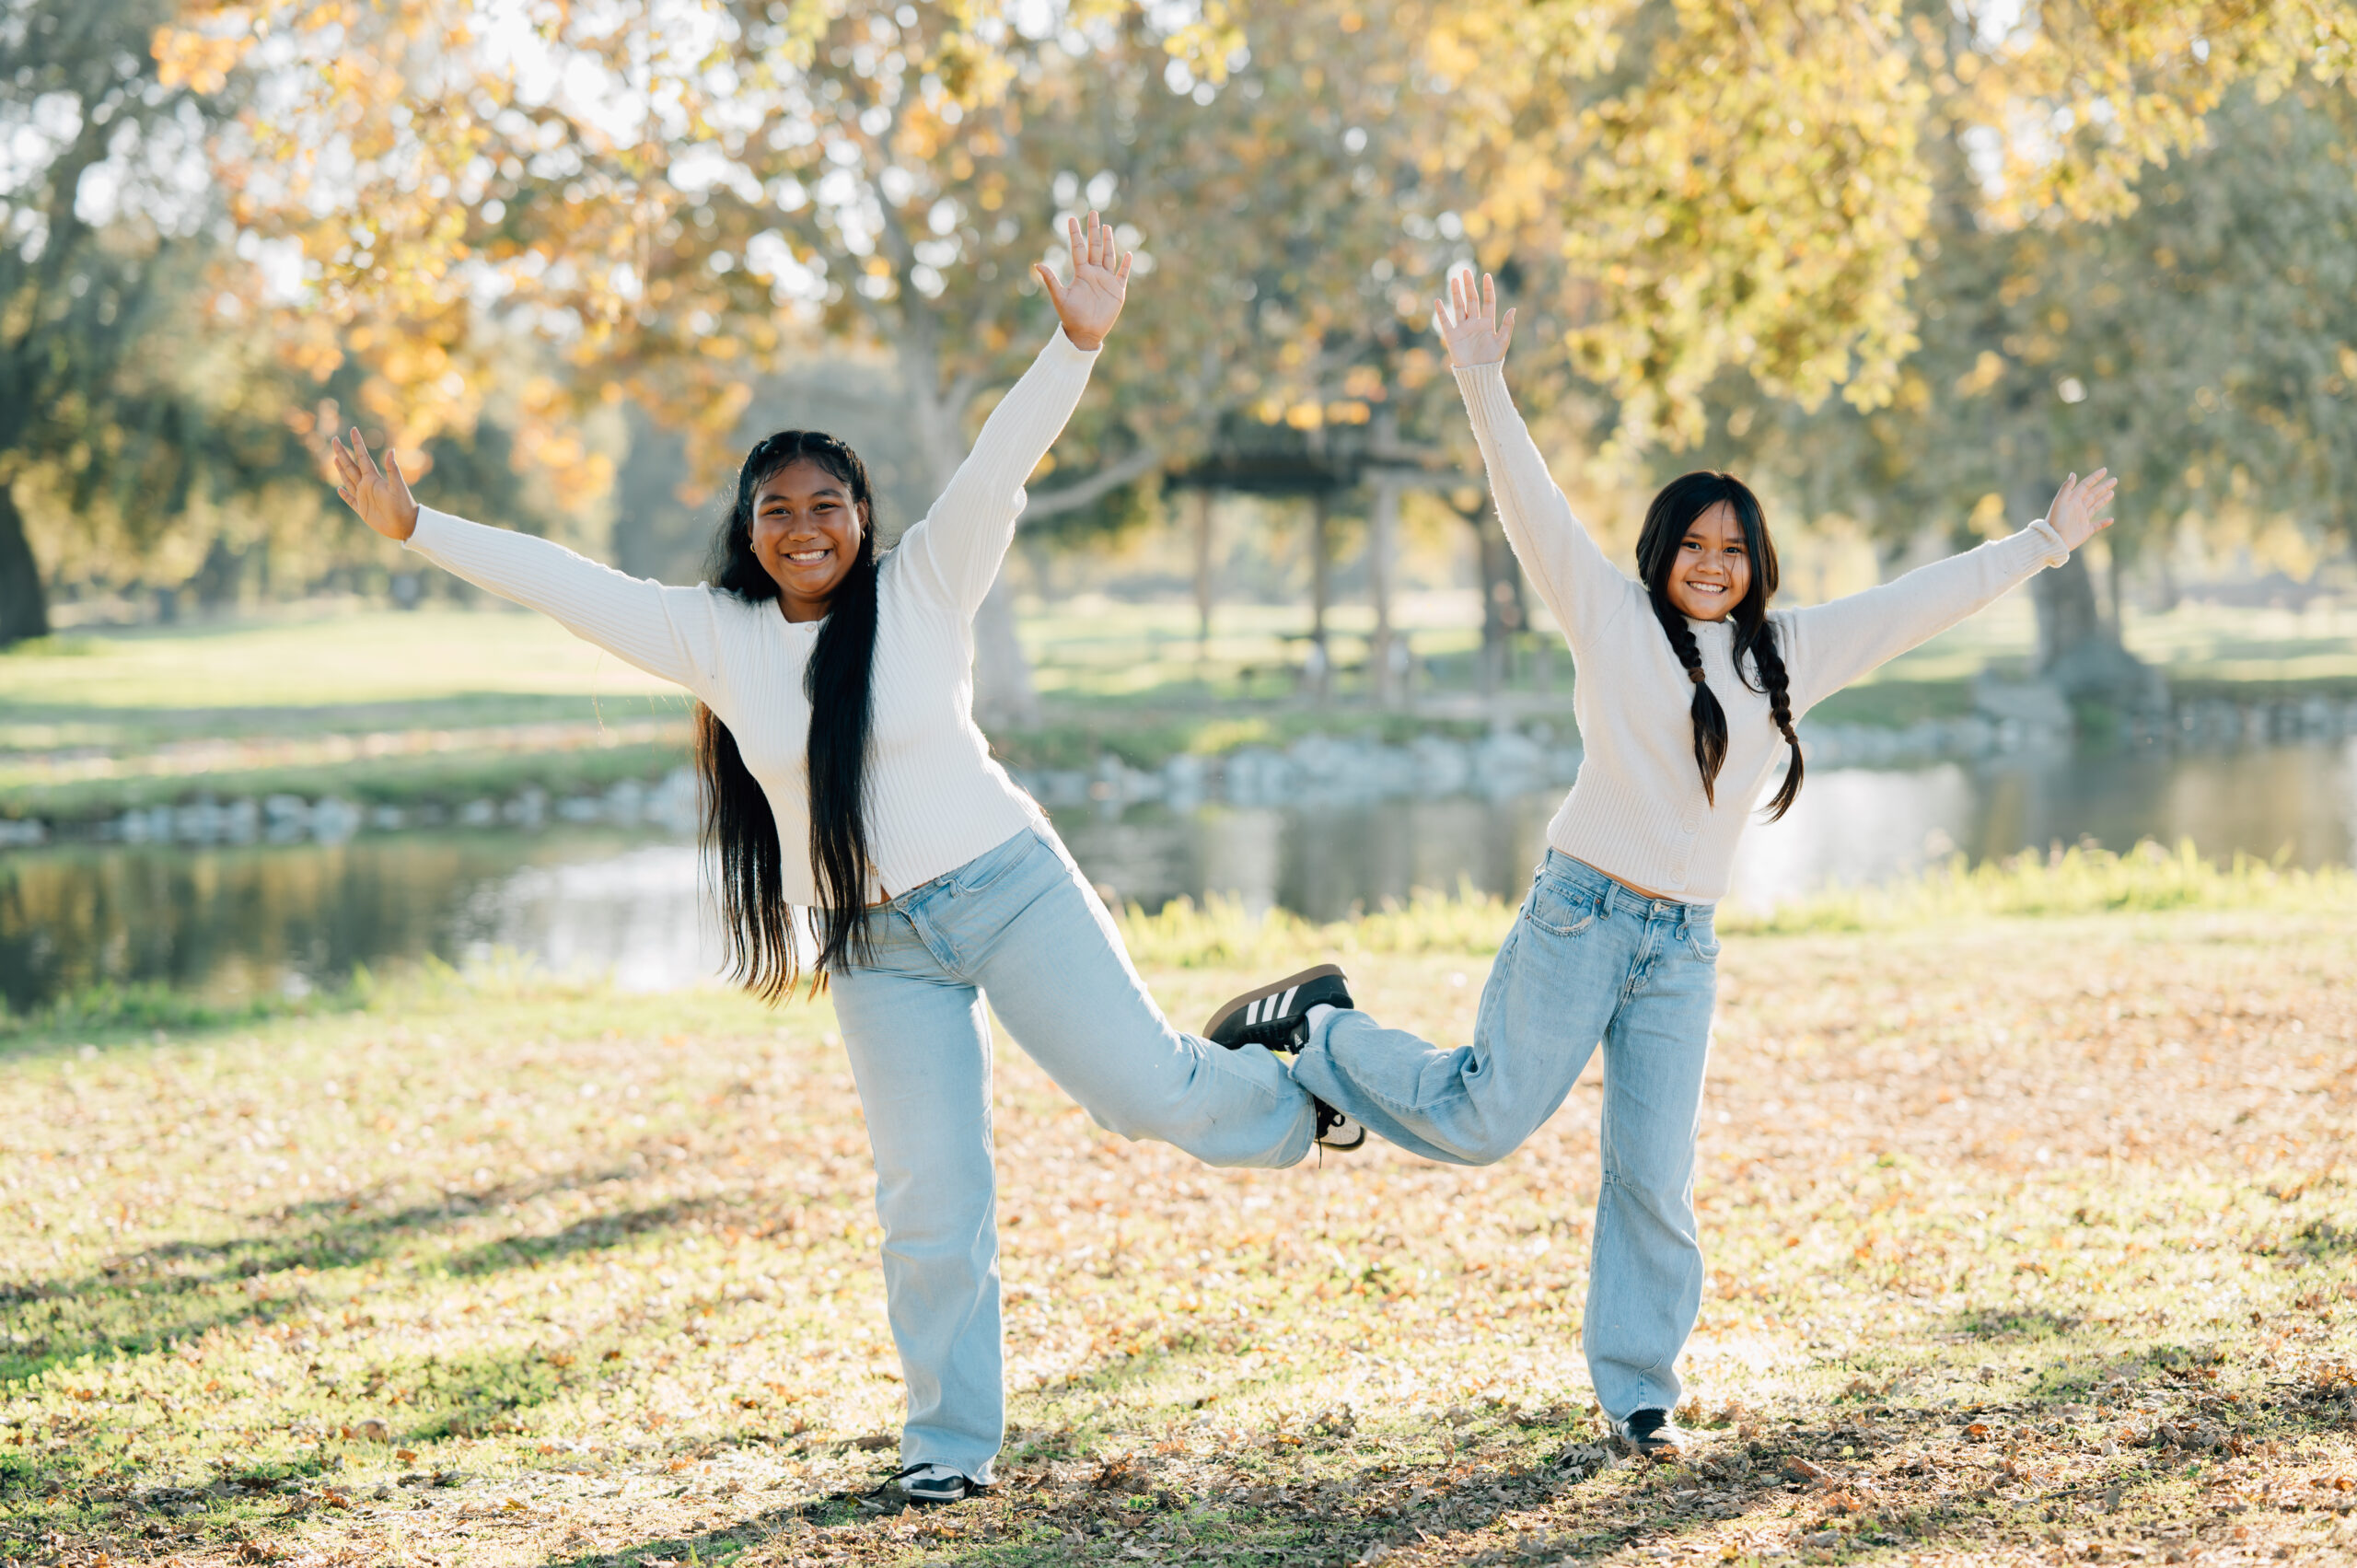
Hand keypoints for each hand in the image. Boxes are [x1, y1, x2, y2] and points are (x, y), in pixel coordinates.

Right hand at [331, 428, 419, 541]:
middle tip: (334, 440)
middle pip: (351, 466)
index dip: (357, 444)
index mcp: (374, 479)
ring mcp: (364, 497)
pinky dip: (344, 495)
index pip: (363, 457)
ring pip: (349, 480)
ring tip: (335, 458)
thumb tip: (391, 450)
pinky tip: (339, 489)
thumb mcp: (398, 486)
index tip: (353, 430)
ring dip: (341, 469)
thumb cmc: (404, 505)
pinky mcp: (363, 510)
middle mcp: (367, 485)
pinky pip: (350, 500)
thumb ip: (393, 469)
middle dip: (343, 453)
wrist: (406, 525)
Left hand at [1036, 209, 1130, 350]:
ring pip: (1108, 256)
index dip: (1075, 234)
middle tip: (1093, 213)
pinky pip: (1123, 274)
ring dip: (1108, 242)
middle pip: (1095, 247)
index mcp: (1081, 273)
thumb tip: (1037, 264)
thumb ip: (1051, 280)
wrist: (1085, 333)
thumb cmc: (1070, 317)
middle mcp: (1094, 273)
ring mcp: (1106, 281)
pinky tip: (1128, 254)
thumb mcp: (1060, 297)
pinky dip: (1126, 265)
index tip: (1071, 218)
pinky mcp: (1117, 291)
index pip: (1078, 248)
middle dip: (1094, 230)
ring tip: (1107, 227)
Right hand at [1431, 270, 1515, 368]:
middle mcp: (1475, 323)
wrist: (1478, 375)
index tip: (1487, 276)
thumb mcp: (1503, 342)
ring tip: (1454, 279)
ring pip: (1459, 307)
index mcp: (1488, 323)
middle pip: (1471, 300)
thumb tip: (1513, 309)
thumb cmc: (1492, 360)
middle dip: (1469, 286)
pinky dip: (1441, 312)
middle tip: (1465, 271)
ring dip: (1456, 293)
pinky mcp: (1452, 336)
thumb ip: (1507, 326)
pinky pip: (1446, 321)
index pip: (1488, 302)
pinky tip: (1438, 301)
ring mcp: (1463, 328)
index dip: (1487, 289)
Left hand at [2043, 467, 2117, 551]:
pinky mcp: (2085, 531)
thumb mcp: (2059, 502)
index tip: (2105, 470)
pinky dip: (2104, 523)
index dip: (2095, 477)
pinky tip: (2111, 520)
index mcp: (2072, 500)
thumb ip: (2066, 488)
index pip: (2085, 485)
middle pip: (2093, 494)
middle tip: (2114, 480)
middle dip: (2103, 487)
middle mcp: (2078, 508)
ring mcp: (2082, 519)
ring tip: (2112, 492)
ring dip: (2103, 499)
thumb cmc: (2055, 521)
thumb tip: (2073, 473)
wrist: (2053, 540)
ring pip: (2095, 506)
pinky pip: (2097, 526)